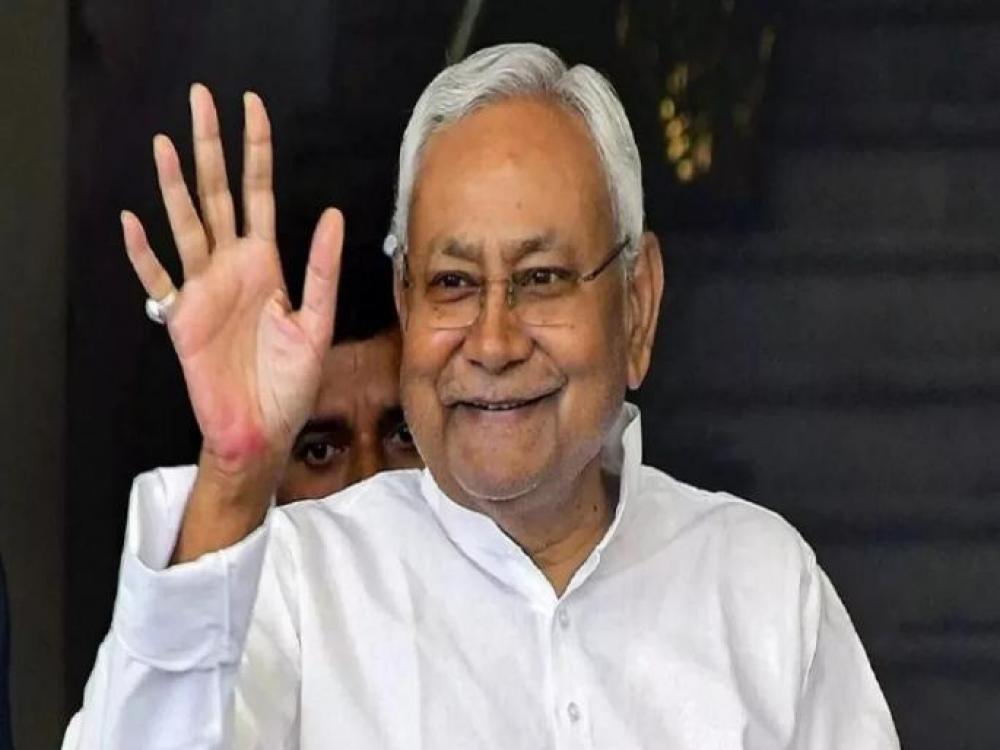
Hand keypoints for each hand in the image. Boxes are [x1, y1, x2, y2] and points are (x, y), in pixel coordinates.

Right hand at [121, 85, 342, 558]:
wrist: (261, 429)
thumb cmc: (290, 383)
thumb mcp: (316, 323)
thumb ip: (322, 270)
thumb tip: (332, 215)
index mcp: (266, 264)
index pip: (259, 194)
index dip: (256, 151)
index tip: (252, 108)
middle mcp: (232, 268)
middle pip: (217, 195)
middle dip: (210, 147)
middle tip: (200, 99)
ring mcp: (203, 289)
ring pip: (185, 225)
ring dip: (173, 186)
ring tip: (164, 144)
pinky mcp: (180, 318)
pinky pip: (157, 280)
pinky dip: (143, 254)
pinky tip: (133, 222)